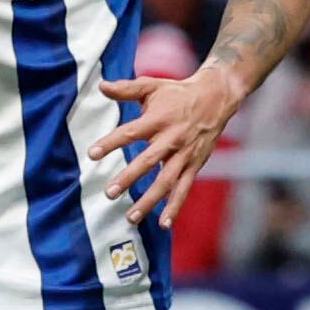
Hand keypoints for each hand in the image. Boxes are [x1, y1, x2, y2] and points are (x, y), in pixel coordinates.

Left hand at [102, 62, 250, 222]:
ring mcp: (184, 155)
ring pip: (166, 181)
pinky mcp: (194, 165)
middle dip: (128, 178)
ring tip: (131, 217)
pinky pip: (183, 189)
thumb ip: (126, 89)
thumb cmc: (178, 92)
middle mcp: (172, 139)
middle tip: (109, 193)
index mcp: (158, 119)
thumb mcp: (152, 86)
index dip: (111, 143)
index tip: (92, 154)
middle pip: (147, 161)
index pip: (130, 132)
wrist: (216, 98)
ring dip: (149, 200)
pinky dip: (174, 207)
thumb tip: (101, 85)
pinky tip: (163, 223)